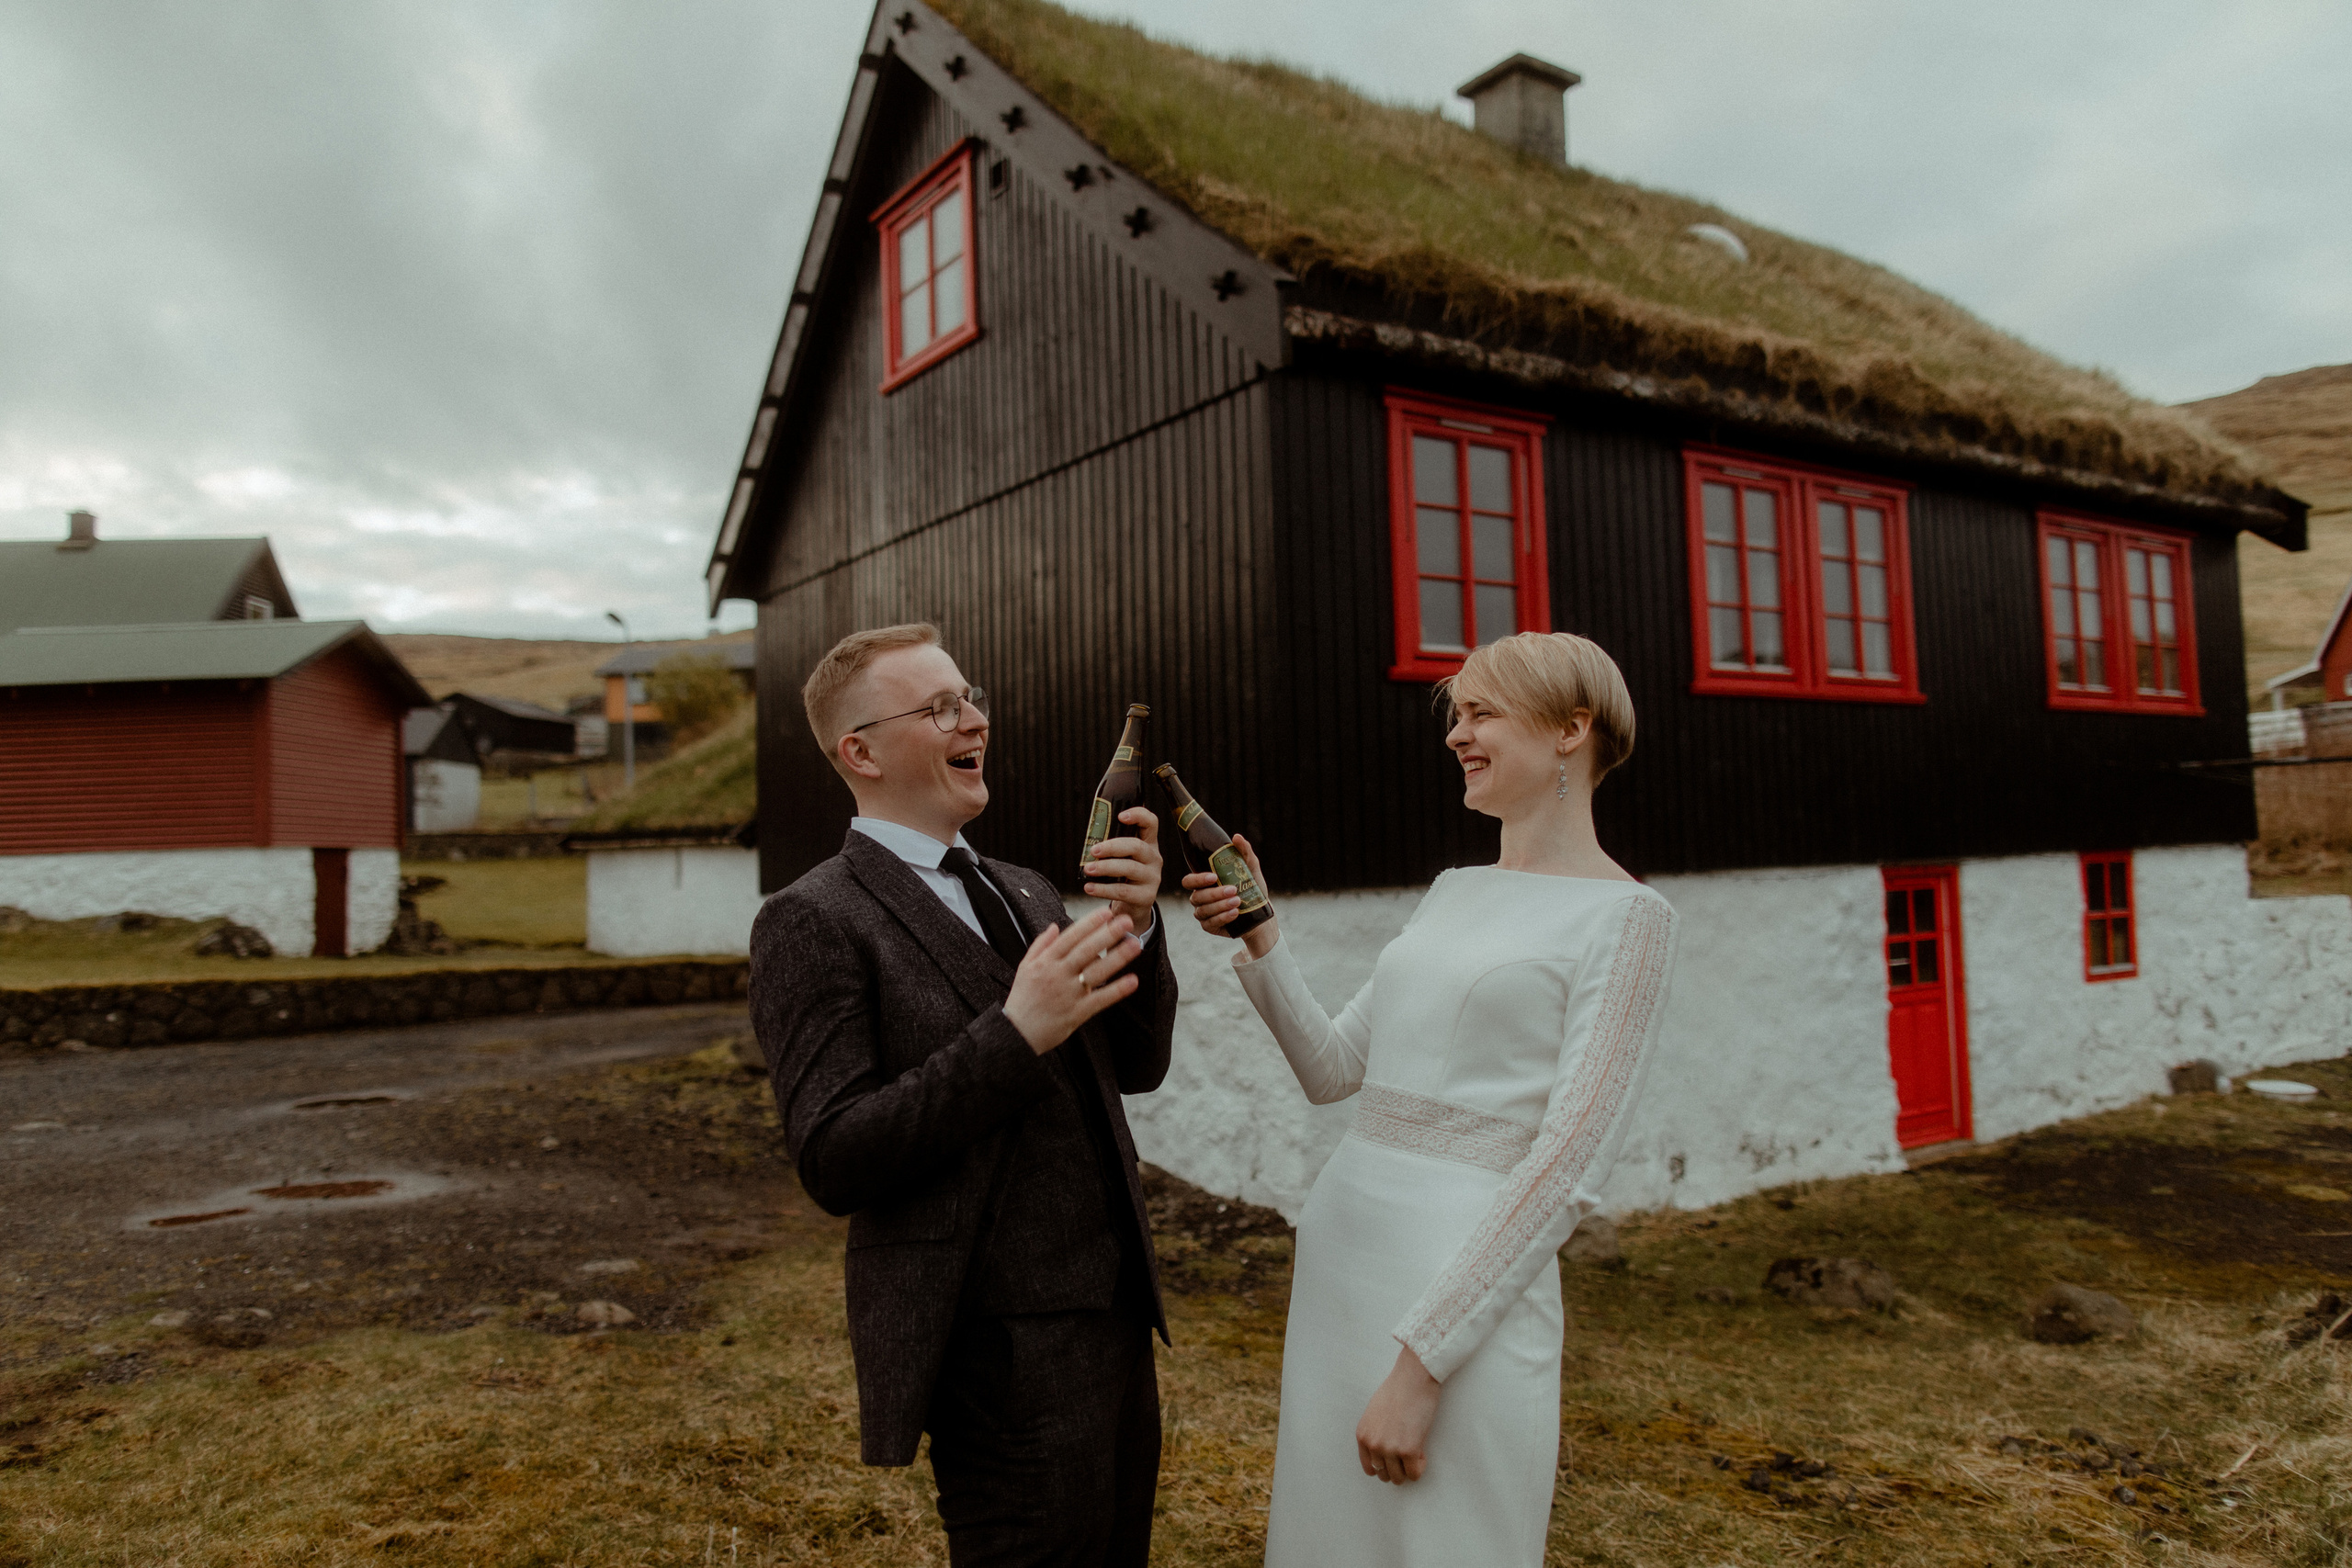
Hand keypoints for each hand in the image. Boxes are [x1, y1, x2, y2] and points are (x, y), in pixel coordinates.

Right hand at [1002, 906, 1142, 1055]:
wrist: (1017, 1033)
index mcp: (1045, 962)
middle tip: (1126, 920)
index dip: (1089, 923)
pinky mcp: (1077, 1013)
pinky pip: (1100, 1000)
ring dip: (1117, 957)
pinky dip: (1116, 991)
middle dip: (1107, 934)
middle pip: (1086, 950)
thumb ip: (1040, 945)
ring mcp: (1068, 994)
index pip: (1070, 937)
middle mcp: (1057, 974)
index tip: (1106, 912)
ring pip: (1096, 972)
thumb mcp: (1025, 967)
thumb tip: (1055, 926)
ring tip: (1135, 944)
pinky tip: (1132, 981)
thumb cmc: (1022, 998)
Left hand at [1083, 806, 1161, 931]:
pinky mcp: (1146, 896)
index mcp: (1149, 844)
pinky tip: (1089, 888)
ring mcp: (1152, 878)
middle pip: (1136, 846)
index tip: (1120, 816)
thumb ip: (1113, 848)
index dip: (1139, 815)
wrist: (1132, 909)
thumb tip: (1088, 839)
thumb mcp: (1123, 859)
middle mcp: (1154, 859)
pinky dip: (1103, 889)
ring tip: (1087, 869)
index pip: (1151, 823)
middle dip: (1112, 847)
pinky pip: (1123, 891)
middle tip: (1093, 851)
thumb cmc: (1123, 878)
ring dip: (1105, 868)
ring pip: (1129, 868)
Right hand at [1180, 833, 1277, 957]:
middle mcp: (1200, 898)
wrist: (1261, 914)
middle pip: (1196, 896)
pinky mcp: (1210, 926)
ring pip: (1203, 910)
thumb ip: (1244, 852)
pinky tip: (1234, 913)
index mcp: (1205, 883)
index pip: (1189, 881)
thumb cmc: (1252, 889)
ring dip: (1220, 905)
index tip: (1213, 877)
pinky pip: (1210, 924)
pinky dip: (1222, 918)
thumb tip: (1236, 837)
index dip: (1197, 879)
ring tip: (1238, 902)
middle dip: (1214, 894)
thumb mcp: (1250, 868)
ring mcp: (1204, 913)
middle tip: (1233, 890)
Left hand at [1355, 1346, 1439, 1484]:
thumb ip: (1375, 1433)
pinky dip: (1420, 1467)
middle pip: (1384, 1475)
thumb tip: (1383, 1453)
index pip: (1369, 1468)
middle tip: (1407, 1453)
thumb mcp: (1374, 1413)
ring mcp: (1389, 1449)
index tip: (1395, 1458)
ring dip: (1408, 1469)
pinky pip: (1414, 1474)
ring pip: (1398, 1478)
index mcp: (1363, 1435)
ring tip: (1415, 1450)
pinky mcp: (1408, 1450)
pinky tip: (1422, 1451)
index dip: (1384, 1466)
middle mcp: (1373, 1445)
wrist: (1414, 1378)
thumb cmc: (1398, 1390)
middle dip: (1397, 1467)